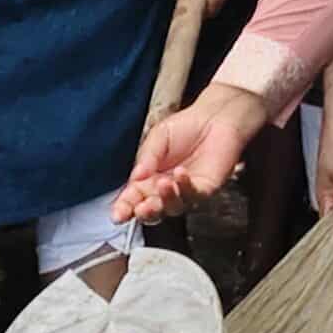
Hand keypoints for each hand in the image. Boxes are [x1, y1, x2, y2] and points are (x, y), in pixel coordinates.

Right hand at [113, 82, 267, 223]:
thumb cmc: (186, 127)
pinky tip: (180, 174)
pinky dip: (185, 187)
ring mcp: (185, 192)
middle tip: (140, 208)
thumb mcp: (158, 137)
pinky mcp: (205, 189)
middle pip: (152, 210)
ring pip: (173, 208)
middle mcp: (166, 190)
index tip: (118, 214)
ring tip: (163, 183)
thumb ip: (146, 157)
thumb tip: (135, 177)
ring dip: (166, 199)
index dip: (125, 208)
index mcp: (149, 179)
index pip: (134, 198)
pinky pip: (194, 195)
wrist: (214, 117)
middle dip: (145, 212)